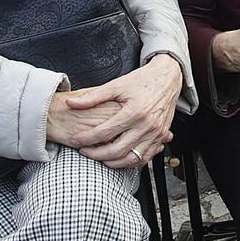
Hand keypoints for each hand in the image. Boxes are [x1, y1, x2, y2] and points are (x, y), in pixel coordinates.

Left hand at [52, 56, 183, 168]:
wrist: (167, 78)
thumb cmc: (142, 80)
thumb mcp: (116, 85)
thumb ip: (92, 97)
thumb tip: (72, 103)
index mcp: (134, 112)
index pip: (105, 132)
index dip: (87, 139)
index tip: (76, 140)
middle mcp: (146, 125)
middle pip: (117, 151)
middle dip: (97, 155)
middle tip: (85, 152)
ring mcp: (156, 133)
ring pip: (132, 159)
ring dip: (113, 162)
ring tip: (100, 157)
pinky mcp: (161, 137)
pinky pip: (145, 158)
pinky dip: (131, 162)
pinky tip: (120, 158)